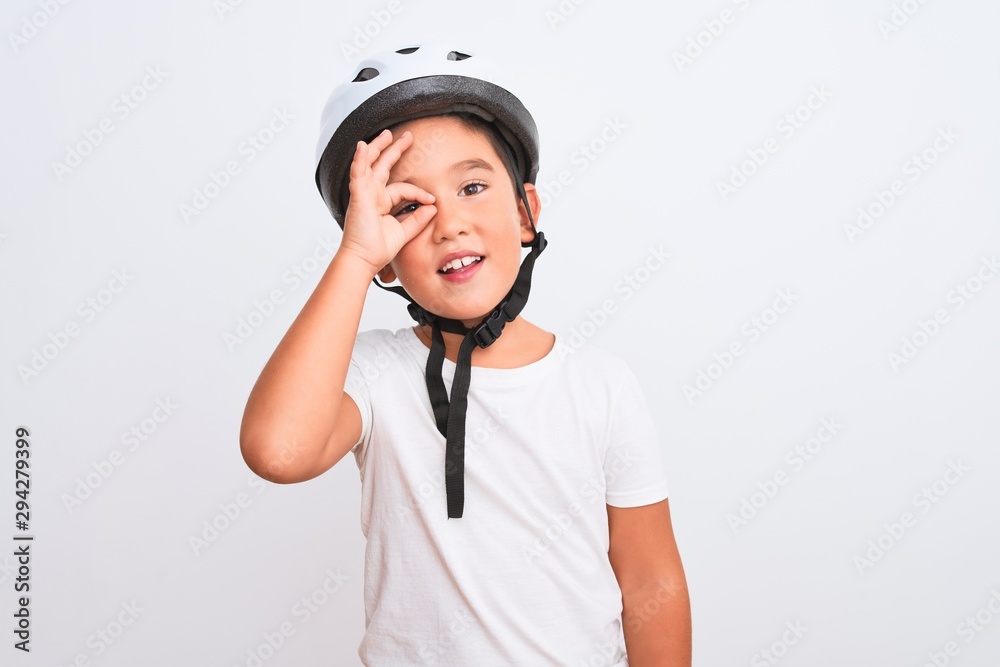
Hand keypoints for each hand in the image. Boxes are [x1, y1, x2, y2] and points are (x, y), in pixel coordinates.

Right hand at [338, 129, 436, 276]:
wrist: (365, 260)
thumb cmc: (378, 249)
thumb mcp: (404, 231)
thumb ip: (418, 219)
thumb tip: (433, 207)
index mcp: (381, 202)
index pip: (402, 188)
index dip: (418, 191)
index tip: (431, 200)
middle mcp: (371, 194)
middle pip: (383, 166)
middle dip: (394, 150)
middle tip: (407, 136)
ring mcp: (363, 193)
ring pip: (370, 164)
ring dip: (378, 147)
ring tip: (387, 133)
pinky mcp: (358, 196)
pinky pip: (358, 173)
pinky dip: (360, 159)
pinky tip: (363, 146)